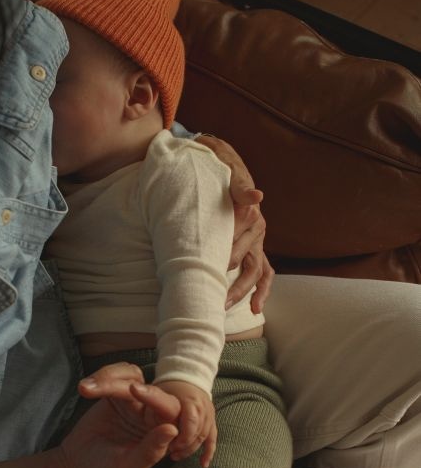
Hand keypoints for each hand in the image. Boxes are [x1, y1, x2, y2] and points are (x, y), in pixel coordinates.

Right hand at [58, 362, 180, 467]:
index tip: (134, 390)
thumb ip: (150, 450)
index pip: (170, 411)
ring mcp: (134, 402)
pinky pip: (118, 374)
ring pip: (133, 376)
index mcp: (162, 433)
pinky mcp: (116, 393)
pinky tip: (85, 388)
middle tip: (102, 386)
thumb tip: (172, 429)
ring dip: (109, 378)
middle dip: (126, 384)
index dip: (156, 398)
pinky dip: (103, 375)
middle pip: (150, 388)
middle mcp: (152, 414)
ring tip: (85, 389)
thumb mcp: (128, 466)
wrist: (77, 465)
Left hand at [154, 380, 216, 466]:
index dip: (172, 426)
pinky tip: (203, 464)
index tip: (163, 436)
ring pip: (201, 436)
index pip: (178, 410)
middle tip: (168, 448)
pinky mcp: (211, 423)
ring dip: (188, 448)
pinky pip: (211, 440)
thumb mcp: (158, 390)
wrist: (188, 382)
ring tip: (173, 455)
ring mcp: (207, 414)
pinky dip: (208, 452)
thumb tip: (133, 390)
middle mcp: (198, 405)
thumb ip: (149, 396)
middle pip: (193, 427)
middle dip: (182, 441)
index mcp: (185, 397)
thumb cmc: (169, 389)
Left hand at [197, 133, 273, 313]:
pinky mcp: (254, 247)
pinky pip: (264, 272)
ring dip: (243, 292)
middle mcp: (257, 227)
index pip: (239, 239)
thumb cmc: (216, 163)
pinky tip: (254, 310)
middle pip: (247, 261)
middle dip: (232, 283)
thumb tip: (257, 196)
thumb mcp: (225, 165)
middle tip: (211, 298)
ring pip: (256, 272)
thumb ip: (239, 183)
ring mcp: (256, 240)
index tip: (205, 271)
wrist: (218, 158)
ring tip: (224, 307)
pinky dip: (261, 292)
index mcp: (250, 211)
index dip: (223, 256)